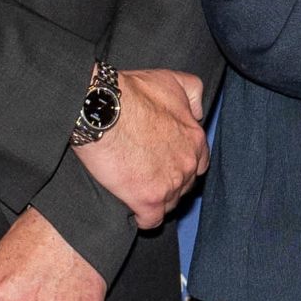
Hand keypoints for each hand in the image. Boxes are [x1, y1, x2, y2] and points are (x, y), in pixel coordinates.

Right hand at [76, 65, 207, 228]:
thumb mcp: (172, 81)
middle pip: (185, 185)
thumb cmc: (132, 93)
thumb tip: (198, 112)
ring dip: (157, 201)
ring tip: (138, 194)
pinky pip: (152, 220)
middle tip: (148, 179)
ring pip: (170, 204)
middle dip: (170, 184)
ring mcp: (170, 183)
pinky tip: (133, 212)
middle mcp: (188, 164)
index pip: (198, 163)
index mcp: (195, 139)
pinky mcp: (148, 199)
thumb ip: (193, 94)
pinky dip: (143, 218)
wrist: (101, 109)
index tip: (165, 165)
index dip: (181, 165)